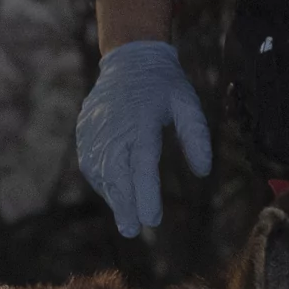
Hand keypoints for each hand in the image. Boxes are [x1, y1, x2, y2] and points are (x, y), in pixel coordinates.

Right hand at [75, 41, 212, 239]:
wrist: (129, 58)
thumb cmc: (164, 84)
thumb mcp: (188, 103)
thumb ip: (197, 137)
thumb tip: (202, 172)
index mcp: (141, 122)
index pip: (142, 166)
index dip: (146, 196)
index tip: (152, 220)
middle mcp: (115, 128)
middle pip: (117, 175)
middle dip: (124, 205)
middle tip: (132, 230)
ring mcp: (96, 130)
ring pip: (100, 173)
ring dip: (112, 197)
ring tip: (126, 217)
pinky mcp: (85, 131)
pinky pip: (89, 162)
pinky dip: (101, 181)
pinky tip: (113, 193)